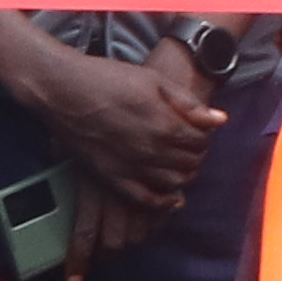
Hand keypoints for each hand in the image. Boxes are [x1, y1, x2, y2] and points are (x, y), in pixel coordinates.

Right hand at [18, 41, 228, 225]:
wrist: (62, 89)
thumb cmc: (106, 78)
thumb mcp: (153, 80)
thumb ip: (188, 103)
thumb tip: (220, 120)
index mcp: (166, 125)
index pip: (201, 141)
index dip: (204, 135)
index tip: (197, 129)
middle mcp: (152, 151)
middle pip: (190, 163)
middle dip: (195, 154)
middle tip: (188, 144)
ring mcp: (131, 167)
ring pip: (173, 183)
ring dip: (183, 175)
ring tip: (178, 162)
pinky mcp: (111, 177)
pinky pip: (145, 199)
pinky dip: (162, 202)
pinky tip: (169, 196)